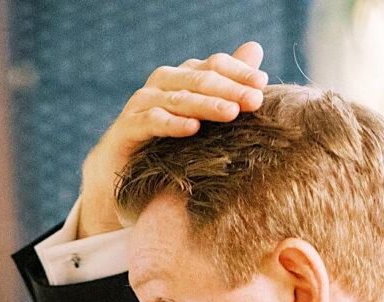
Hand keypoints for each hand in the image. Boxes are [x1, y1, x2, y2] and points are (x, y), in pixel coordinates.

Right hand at [77, 42, 268, 238]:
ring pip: (179, 99)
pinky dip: (172, 124)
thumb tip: (254, 49)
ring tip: (231, 113)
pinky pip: (152, 122)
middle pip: (199, 79)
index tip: (262, 85)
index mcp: (182, 76)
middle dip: (229, 89)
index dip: (238, 72)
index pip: (214, 65)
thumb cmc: (167, 141)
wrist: (121, 170)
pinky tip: (192, 128)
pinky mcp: (128, 127)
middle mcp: (162, 83)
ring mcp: (142, 103)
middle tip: (254, 101)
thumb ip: (226, 82)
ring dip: (206, 105)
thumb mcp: (200, 112)